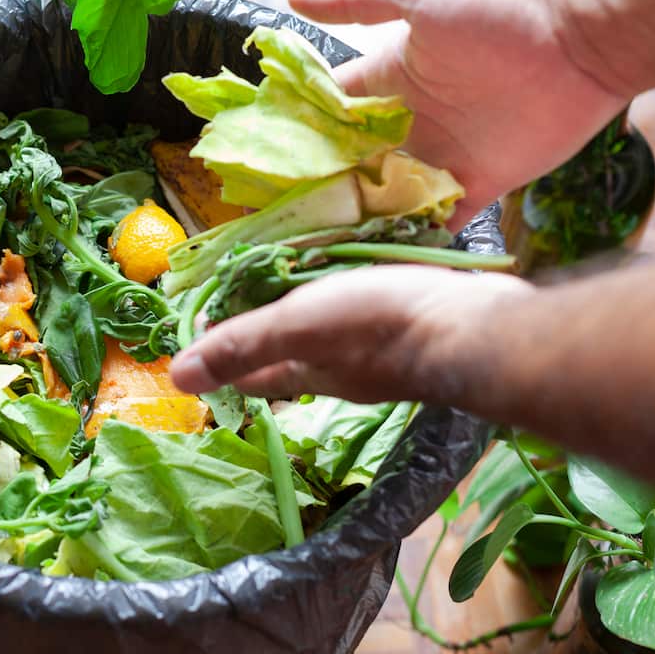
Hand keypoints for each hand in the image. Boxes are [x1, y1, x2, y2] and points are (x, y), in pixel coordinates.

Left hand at [169, 265, 531, 403]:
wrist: (478, 328)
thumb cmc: (381, 325)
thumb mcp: (297, 326)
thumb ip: (242, 345)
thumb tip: (177, 378)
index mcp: (308, 373)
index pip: (251, 375)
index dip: (222, 355)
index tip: (203, 322)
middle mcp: (343, 372)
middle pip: (292, 357)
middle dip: (266, 333)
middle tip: (248, 290)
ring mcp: (383, 353)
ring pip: (333, 337)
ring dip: (311, 313)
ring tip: (298, 276)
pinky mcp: (416, 327)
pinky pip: (372, 313)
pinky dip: (354, 296)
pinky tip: (360, 276)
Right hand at [290, 0, 629, 227]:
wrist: (579, 46)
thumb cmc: (497, 14)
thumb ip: (356, 0)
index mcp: (389, 80)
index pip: (331, 111)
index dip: (298, 132)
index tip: (261, 161)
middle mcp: (409, 122)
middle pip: (351, 163)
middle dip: (320, 187)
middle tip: (278, 217)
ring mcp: (440, 157)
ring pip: (384, 197)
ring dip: (357, 219)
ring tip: (315, 248)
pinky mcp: (475, 187)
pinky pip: (435, 221)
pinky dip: (411, 239)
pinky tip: (375, 258)